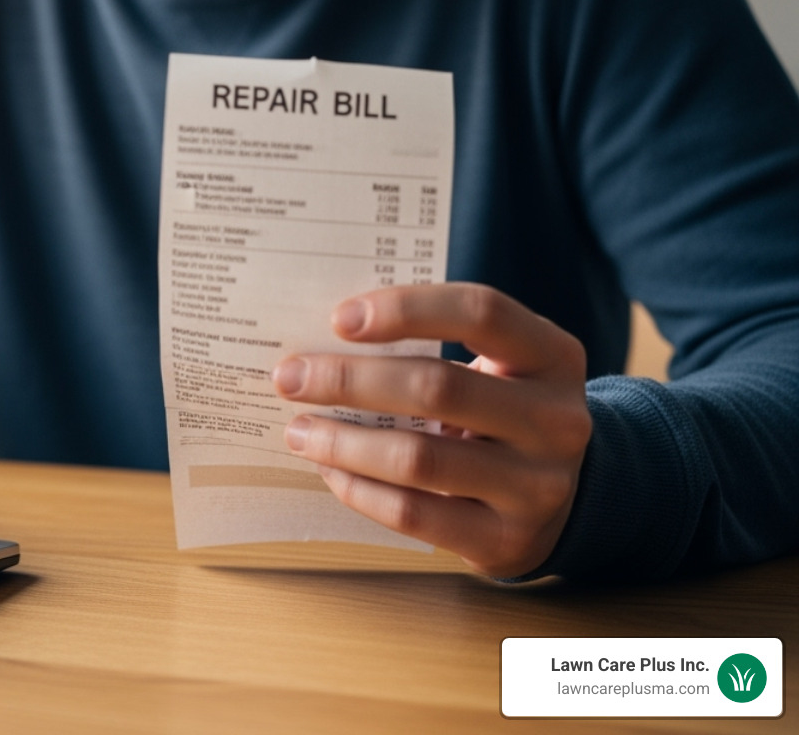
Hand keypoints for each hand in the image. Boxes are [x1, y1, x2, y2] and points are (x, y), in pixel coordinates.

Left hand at [272, 283, 590, 577]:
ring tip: (299, 431)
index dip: (406, 309)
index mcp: (552, 355)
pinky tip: (330, 470)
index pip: (481, 312)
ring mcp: (537, 486)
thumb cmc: (501, 412)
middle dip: (349, 380)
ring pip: (419, 458)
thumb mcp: (495, 366)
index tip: (339, 318)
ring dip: (344, 442)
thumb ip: (433, 344)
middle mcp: (556, 420)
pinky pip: (414, 514)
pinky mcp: (506, 540)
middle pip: (438, 387)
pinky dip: (360, 489)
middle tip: (290, 377)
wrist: (560, 500)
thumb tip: (324, 341)